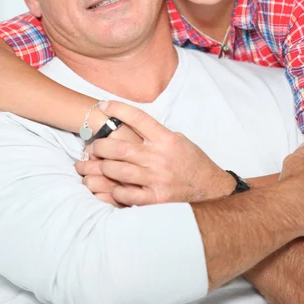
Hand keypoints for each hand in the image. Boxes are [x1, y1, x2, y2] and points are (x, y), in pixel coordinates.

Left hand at [76, 101, 234, 205]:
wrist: (211, 188)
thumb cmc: (193, 161)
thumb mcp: (179, 139)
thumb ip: (157, 134)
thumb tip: (133, 124)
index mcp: (166, 139)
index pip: (138, 118)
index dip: (118, 109)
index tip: (103, 105)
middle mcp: (160, 157)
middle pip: (121, 147)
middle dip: (100, 145)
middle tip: (92, 146)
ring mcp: (157, 179)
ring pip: (119, 171)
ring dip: (101, 167)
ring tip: (92, 166)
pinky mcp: (156, 199)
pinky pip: (127, 195)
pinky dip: (115, 191)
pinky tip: (110, 187)